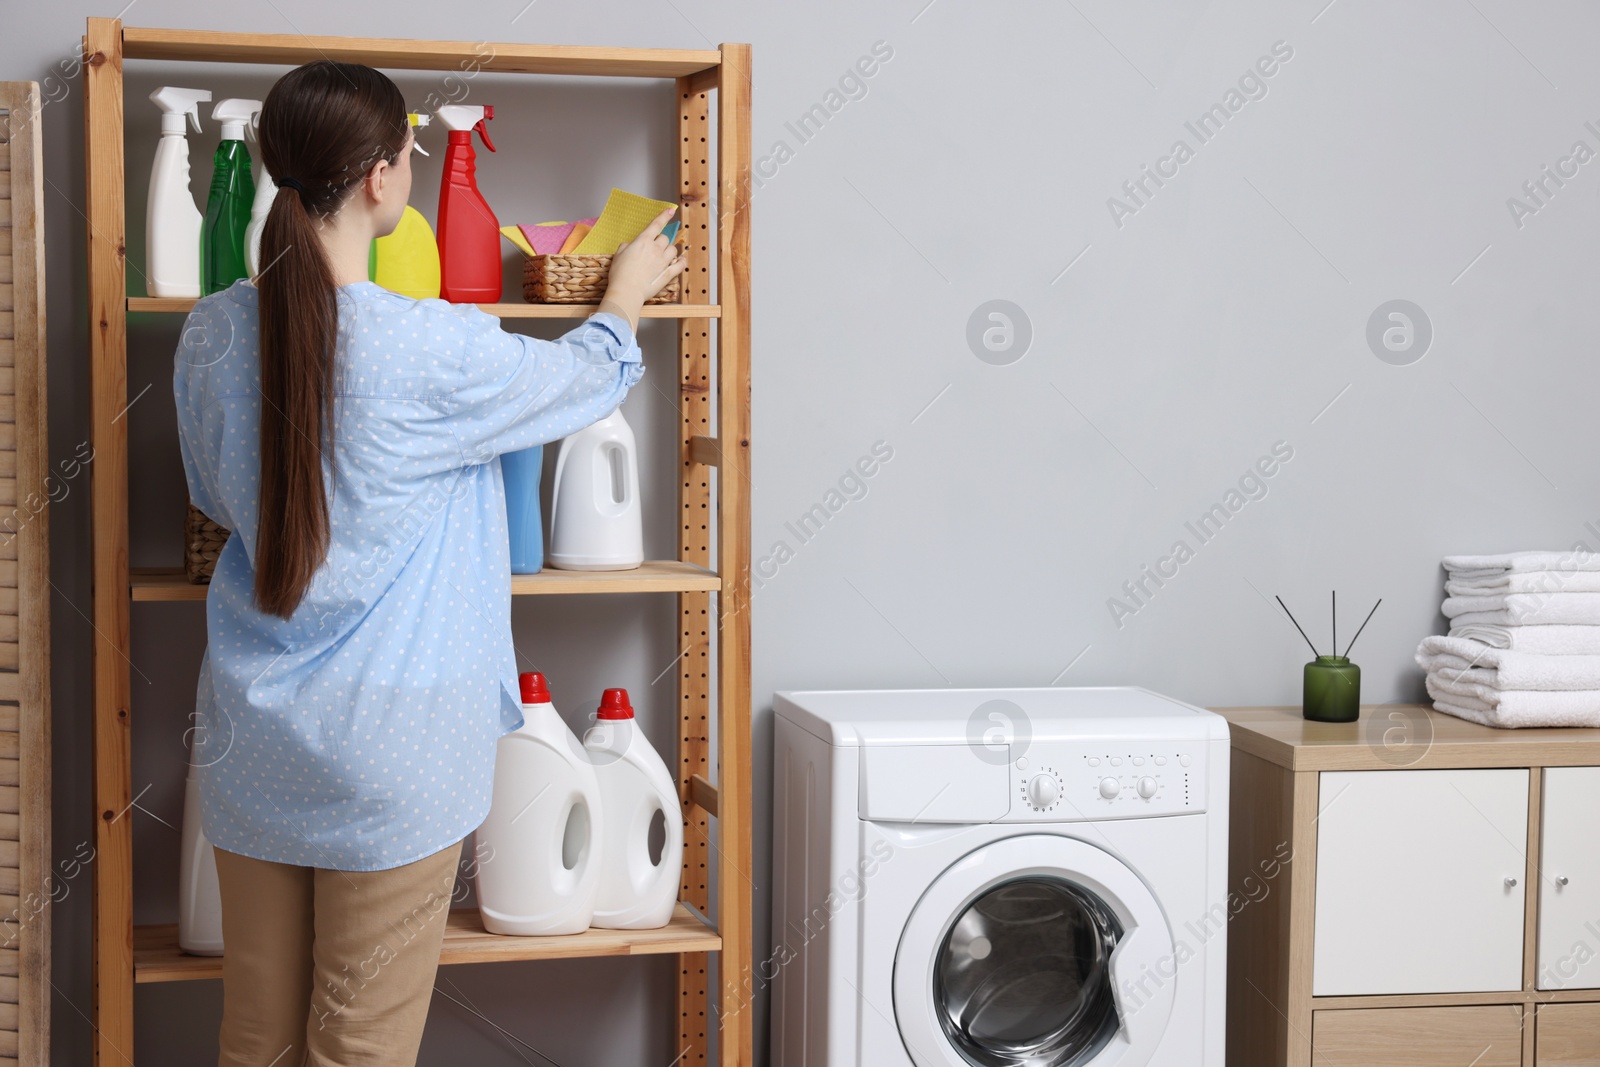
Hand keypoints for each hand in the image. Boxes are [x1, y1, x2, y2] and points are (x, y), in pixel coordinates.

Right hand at [598, 207, 686, 331]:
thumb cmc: (619, 273)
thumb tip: (632, 245)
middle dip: (661, 241)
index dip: (664, 216)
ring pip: (673, 250)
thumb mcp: (619, 254)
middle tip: (655, 249)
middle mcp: (655, 248)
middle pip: (665, 238)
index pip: (656, 224)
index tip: (671, 210)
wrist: (626, 291)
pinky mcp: (668, 273)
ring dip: (670, 251)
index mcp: (643, 241)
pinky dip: (681, 262)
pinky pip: (681, 264)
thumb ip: (627, 246)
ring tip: (664, 257)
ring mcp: (663, 261)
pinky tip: (681, 261)